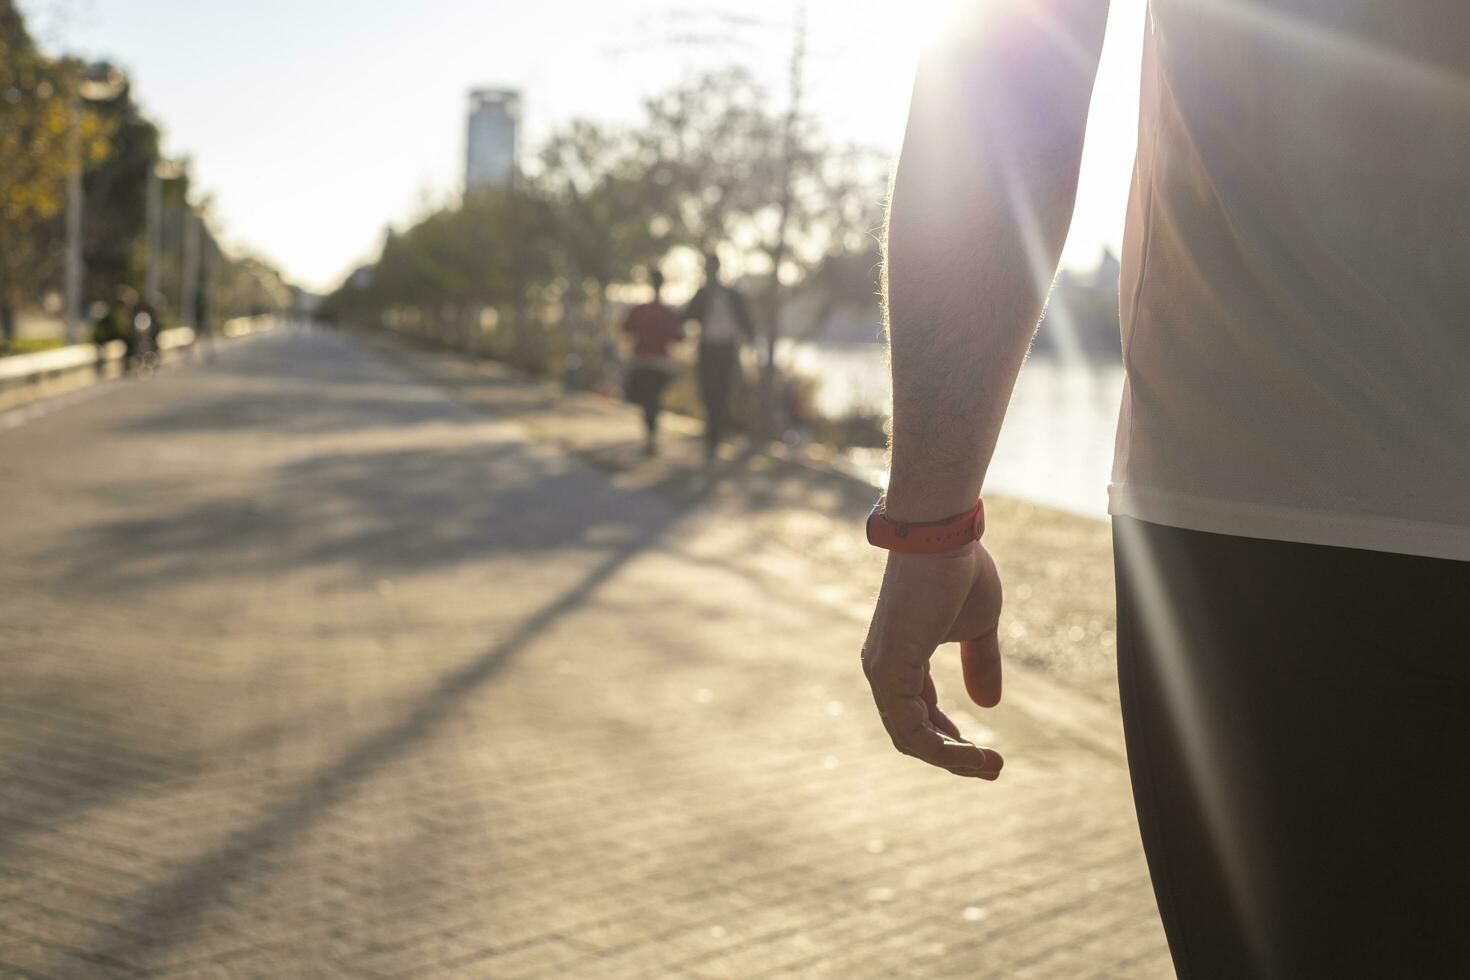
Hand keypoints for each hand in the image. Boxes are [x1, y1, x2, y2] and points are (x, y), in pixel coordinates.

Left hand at [861, 542, 1003, 778]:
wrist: (943, 537)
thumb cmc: (958, 571)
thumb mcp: (978, 627)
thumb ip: (979, 663)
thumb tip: (989, 705)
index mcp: (899, 658)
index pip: (916, 714)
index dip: (948, 740)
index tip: (984, 752)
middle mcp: (882, 669)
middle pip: (910, 733)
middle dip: (952, 757)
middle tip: (992, 768)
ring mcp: (882, 671)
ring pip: (909, 738)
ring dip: (952, 760)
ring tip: (991, 765)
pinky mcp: (889, 670)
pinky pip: (911, 729)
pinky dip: (943, 749)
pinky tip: (974, 751)